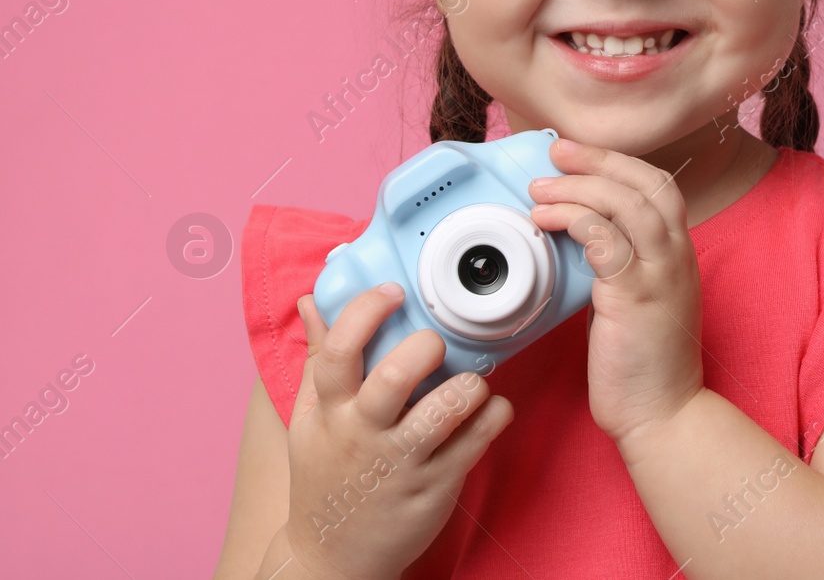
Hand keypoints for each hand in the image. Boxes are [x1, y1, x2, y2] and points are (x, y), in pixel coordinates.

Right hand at [280, 284, 513, 579]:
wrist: (332, 557)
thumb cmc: (327, 474)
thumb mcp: (309, 419)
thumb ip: (318, 358)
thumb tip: (313, 300)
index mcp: (329, 412)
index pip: (339, 352)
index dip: (367, 312)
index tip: (393, 291)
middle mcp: (362, 434)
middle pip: (393, 378)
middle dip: (425, 348)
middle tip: (437, 343)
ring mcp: (401, 463)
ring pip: (443, 411)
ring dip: (467, 385)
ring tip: (471, 381)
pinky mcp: (436, 486)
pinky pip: (476, 442)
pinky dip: (494, 415)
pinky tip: (492, 408)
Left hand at [527, 138, 704, 445]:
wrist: (663, 414)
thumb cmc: (643, 363)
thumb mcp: (633, 298)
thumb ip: (617, 262)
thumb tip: (578, 232)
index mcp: (676, 253)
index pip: (656, 186)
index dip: (617, 164)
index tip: (578, 155)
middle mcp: (676, 255)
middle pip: (647, 182)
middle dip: (598, 159)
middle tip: (556, 151)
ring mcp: (661, 273)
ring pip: (627, 203)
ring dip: (578, 187)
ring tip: (539, 188)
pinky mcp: (637, 295)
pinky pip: (607, 240)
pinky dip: (574, 220)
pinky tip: (545, 221)